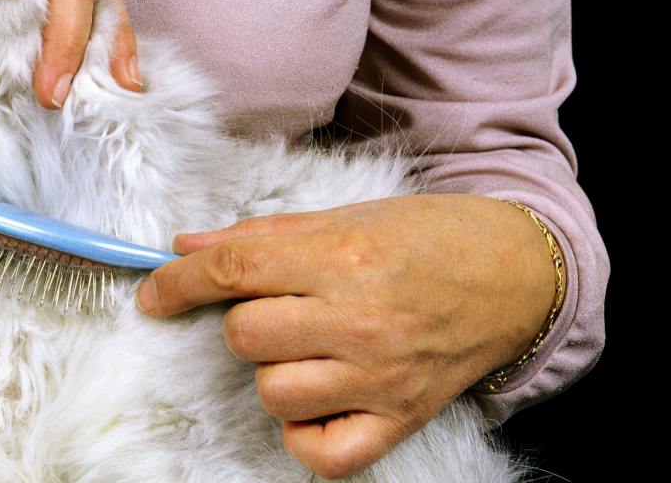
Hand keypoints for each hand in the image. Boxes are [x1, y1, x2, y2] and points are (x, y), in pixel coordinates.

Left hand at [135, 194, 557, 479]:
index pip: (232, 270)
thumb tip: (185, 249)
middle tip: (278, 307)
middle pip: (244, 335)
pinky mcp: (401, 418)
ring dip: (273, 371)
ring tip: (308, 348)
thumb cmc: (426, 238)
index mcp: (342, 256)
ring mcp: (382, 376)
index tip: (154, 292)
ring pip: (272, 392)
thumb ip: (259, 236)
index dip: (177, 283)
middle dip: (243, 319)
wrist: (515, 273)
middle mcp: (361, 319)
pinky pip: (320, 453)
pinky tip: (318, 399)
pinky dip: (303, 433)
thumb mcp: (343, 217)